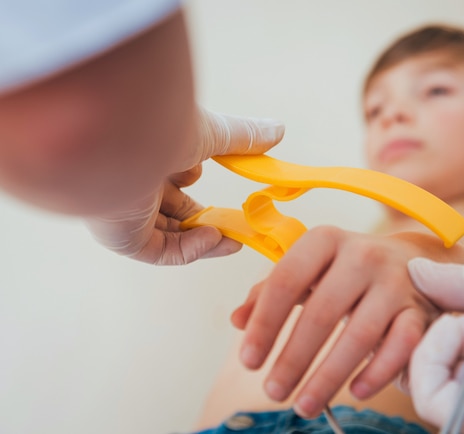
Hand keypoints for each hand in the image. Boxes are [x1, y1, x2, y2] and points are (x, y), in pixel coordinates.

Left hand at [86, 108, 284, 264]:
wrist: (120, 142)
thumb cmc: (160, 125)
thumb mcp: (212, 132)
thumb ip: (243, 137)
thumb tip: (278, 130)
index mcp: (142, 149)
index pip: (169, 171)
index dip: (194, 178)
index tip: (220, 183)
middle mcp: (129, 179)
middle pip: (170, 207)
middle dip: (204, 216)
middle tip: (237, 225)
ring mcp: (124, 210)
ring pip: (168, 232)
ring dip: (204, 236)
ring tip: (233, 238)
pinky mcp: (121, 237)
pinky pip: (159, 251)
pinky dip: (190, 248)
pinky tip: (214, 239)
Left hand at [231, 226, 441, 417]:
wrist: (410, 259)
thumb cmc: (345, 269)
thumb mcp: (308, 269)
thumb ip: (270, 291)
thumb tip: (238, 320)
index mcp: (325, 241)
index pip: (286, 281)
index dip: (264, 324)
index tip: (248, 360)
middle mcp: (361, 255)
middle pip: (321, 313)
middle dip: (293, 359)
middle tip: (272, 391)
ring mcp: (394, 282)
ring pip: (360, 335)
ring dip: (328, 376)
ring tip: (304, 405)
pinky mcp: (418, 308)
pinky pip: (400, 345)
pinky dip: (378, 373)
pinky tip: (355, 392)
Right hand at [407, 247, 463, 433]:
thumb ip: (461, 286)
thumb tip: (414, 271)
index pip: (424, 354)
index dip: (421, 321)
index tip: (438, 287)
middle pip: (412, 368)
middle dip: (428, 326)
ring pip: (417, 381)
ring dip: (450, 333)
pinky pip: (430, 396)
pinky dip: (440, 351)